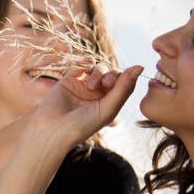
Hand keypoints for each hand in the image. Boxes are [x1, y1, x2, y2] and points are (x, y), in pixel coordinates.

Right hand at [27, 64, 144, 148]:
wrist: (52, 129)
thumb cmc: (82, 125)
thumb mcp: (108, 108)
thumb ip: (124, 88)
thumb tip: (140, 66)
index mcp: (110, 102)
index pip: (124, 83)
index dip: (126, 78)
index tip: (120, 81)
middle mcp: (98, 94)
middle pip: (112, 73)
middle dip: (111, 75)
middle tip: (106, 84)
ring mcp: (83, 86)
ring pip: (98, 68)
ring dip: (98, 73)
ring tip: (89, 86)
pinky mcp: (69, 79)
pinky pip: (81, 65)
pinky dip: (85, 63)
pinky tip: (83, 68)